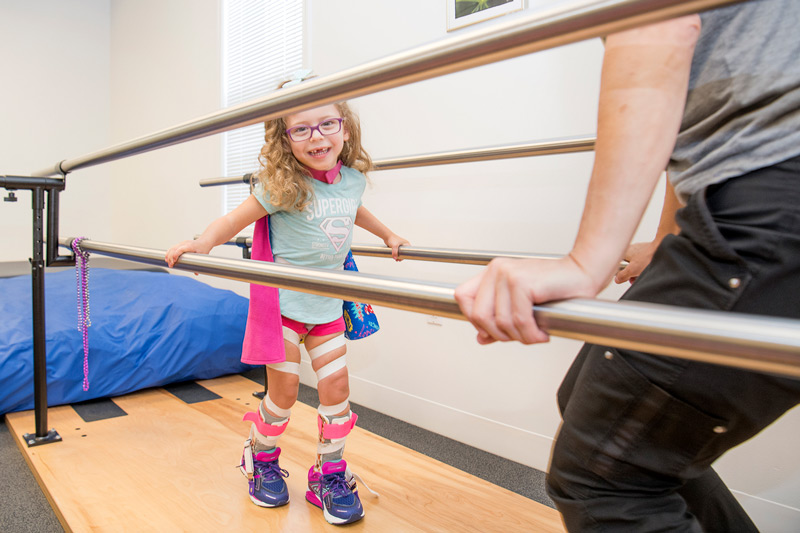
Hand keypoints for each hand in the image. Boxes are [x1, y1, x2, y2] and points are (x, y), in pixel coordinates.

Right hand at [165, 239, 212, 267]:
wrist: (204, 242)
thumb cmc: (203, 248)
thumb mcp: (202, 256)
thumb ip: (199, 264)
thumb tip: (196, 273)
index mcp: (190, 245)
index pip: (180, 249)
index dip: (176, 255)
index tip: (174, 261)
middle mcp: (185, 243)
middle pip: (174, 249)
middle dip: (171, 257)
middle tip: (170, 265)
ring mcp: (182, 243)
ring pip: (172, 248)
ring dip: (168, 255)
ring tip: (167, 262)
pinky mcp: (180, 244)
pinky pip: (173, 247)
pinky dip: (169, 252)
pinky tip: (167, 257)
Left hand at [384, 234, 409, 260]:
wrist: (386, 236)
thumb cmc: (392, 239)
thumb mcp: (394, 246)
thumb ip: (395, 252)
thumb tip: (395, 258)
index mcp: (406, 244)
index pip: (408, 251)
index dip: (405, 256)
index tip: (402, 258)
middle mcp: (404, 244)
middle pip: (404, 253)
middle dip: (401, 257)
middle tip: (398, 260)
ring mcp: (400, 246)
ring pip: (400, 253)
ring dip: (398, 256)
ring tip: (396, 260)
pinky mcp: (396, 246)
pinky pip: (397, 252)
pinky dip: (396, 254)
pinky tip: (394, 257)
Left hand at [454, 256, 597, 344]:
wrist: (583, 273)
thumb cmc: (556, 287)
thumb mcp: (521, 304)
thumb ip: (499, 319)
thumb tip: (481, 338)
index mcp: (492, 272)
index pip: (463, 297)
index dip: (474, 319)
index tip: (494, 329)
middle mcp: (497, 270)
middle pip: (478, 314)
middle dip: (499, 334)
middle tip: (520, 336)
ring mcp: (508, 274)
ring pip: (500, 322)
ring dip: (520, 337)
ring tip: (535, 334)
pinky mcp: (522, 282)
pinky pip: (519, 320)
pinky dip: (531, 334)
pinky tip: (542, 333)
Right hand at [614, 241, 657, 283]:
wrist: (664, 249)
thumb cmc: (649, 256)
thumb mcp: (632, 270)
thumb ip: (622, 275)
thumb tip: (617, 278)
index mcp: (625, 251)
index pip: (617, 262)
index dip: (620, 271)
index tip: (624, 277)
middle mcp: (632, 249)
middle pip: (628, 264)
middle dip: (632, 273)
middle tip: (635, 278)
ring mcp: (642, 249)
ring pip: (637, 263)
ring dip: (640, 270)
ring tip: (644, 274)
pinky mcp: (650, 250)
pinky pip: (645, 261)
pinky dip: (646, 266)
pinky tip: (650, 269)